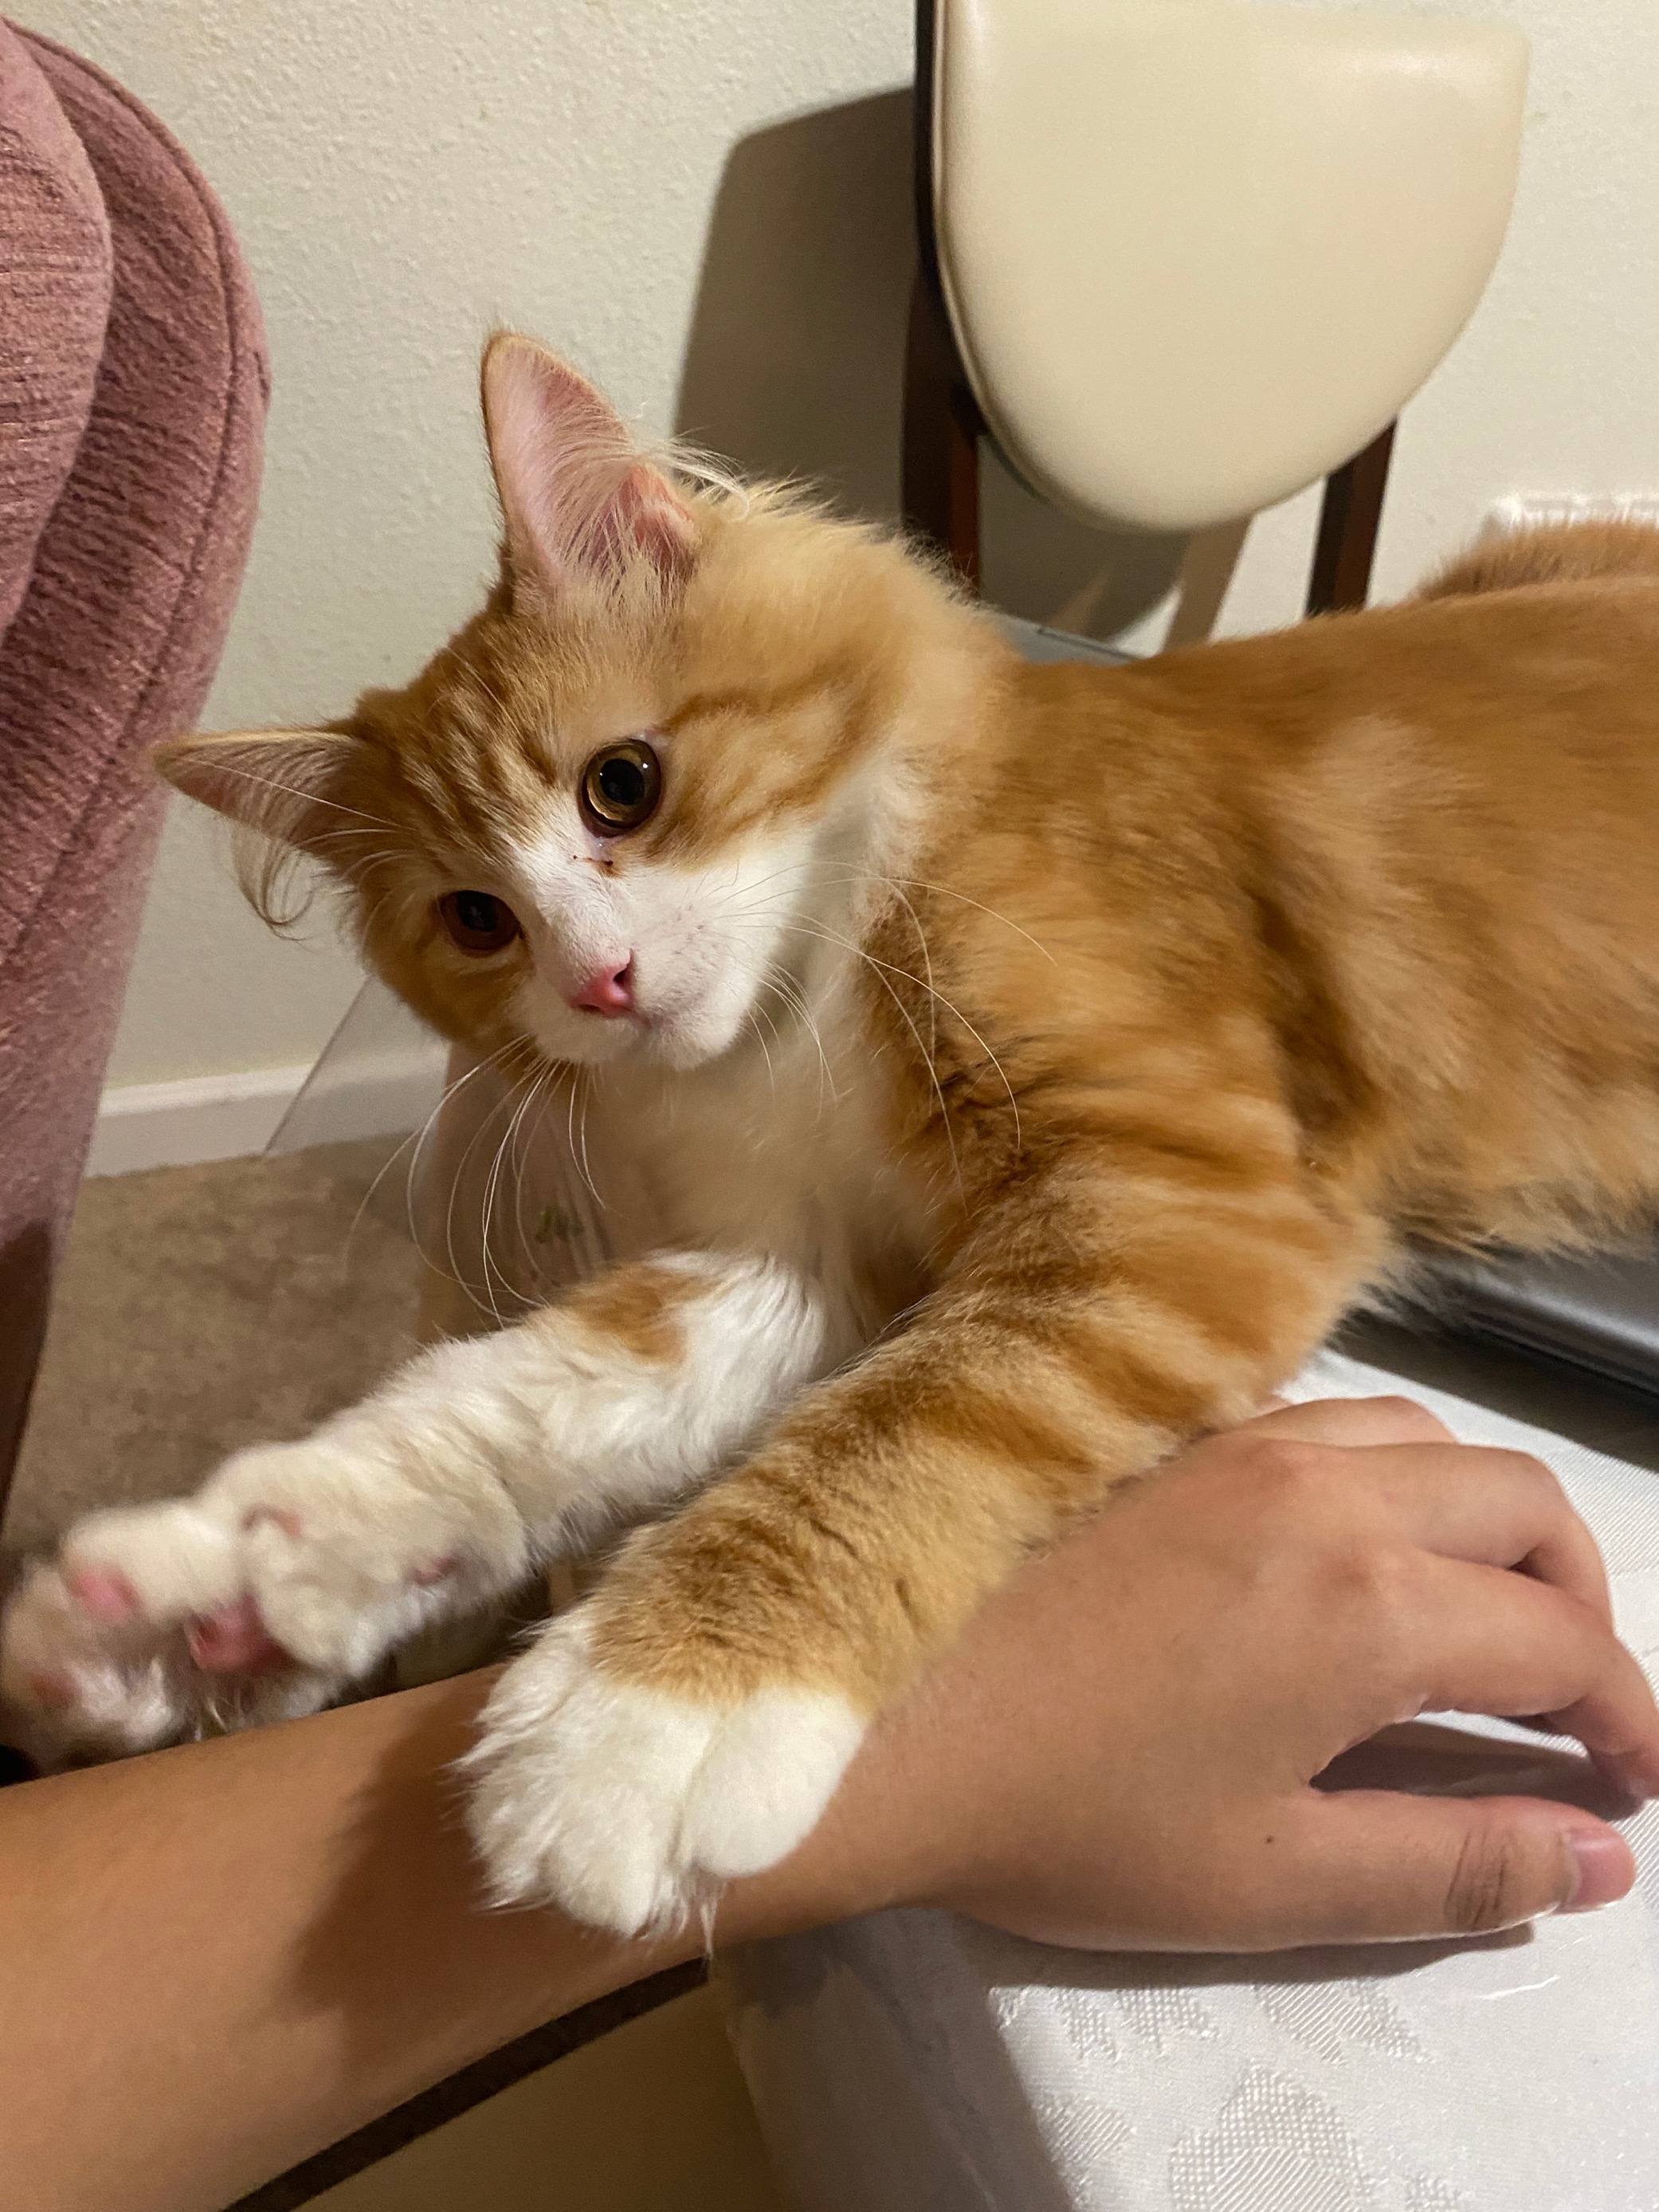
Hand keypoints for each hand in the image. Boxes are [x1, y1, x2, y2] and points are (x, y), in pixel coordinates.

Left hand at [740, 1397, 1658, 1950]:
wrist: (874, 1718)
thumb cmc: (1063, 1812)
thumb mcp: (1275, 1880)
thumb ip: (1454, 1863)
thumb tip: (1594, 1857)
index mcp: (1367, 1602)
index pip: (1564, 1642)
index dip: (1625, 1720)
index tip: (1628, 1785)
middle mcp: (1320, 1487)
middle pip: (1524, 1504)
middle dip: (1579, 1601)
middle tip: (1565, 1704)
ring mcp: (1235, 1440)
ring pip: (1426, 1439)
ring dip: (1485, 1523)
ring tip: (1467, 1620)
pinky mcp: (1162, 1430)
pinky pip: (1322, 1415)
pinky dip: (1384, 1472)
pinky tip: (1340, 1550)